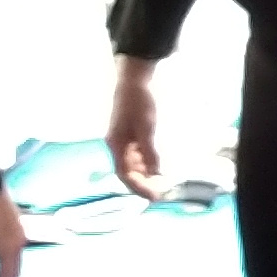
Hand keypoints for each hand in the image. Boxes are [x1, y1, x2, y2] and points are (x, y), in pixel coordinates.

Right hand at [107, 56, 164, 200]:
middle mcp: (116, 144)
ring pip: (132, 164)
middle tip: (159, 194)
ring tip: (160, 183)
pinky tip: (155, 165)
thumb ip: (150, 152)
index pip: (124, 174)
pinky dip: (145, 162)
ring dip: (144, 174)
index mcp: (116, 144)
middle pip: (127, 171)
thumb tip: (156, 173)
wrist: (134, 79)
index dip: (137, 188)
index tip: (153, 197)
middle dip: (142, 183)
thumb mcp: (147, 128)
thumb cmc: (139, 102)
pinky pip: (135, 154)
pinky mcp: (129, 133)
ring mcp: (122, 139)